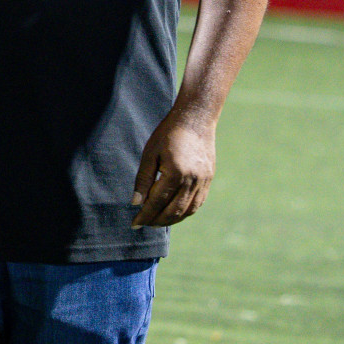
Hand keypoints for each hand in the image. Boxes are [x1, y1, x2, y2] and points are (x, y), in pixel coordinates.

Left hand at [131, 107, 215, 227]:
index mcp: (175, 173)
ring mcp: (203, 182)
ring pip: (187, 210)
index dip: (145, 215)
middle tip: (143, 224)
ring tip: (156, 222)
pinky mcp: (208, 180)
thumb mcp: (150, 153)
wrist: (195, 120)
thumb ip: (143, 180)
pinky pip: (197, 203)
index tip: (134, 223)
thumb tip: (136, 203)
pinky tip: (174, 213)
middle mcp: (192, 181)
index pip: (157, 202)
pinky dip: (185, 212)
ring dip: (171, 220)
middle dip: (156, 220)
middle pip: (173, 210)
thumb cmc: (167, 134)